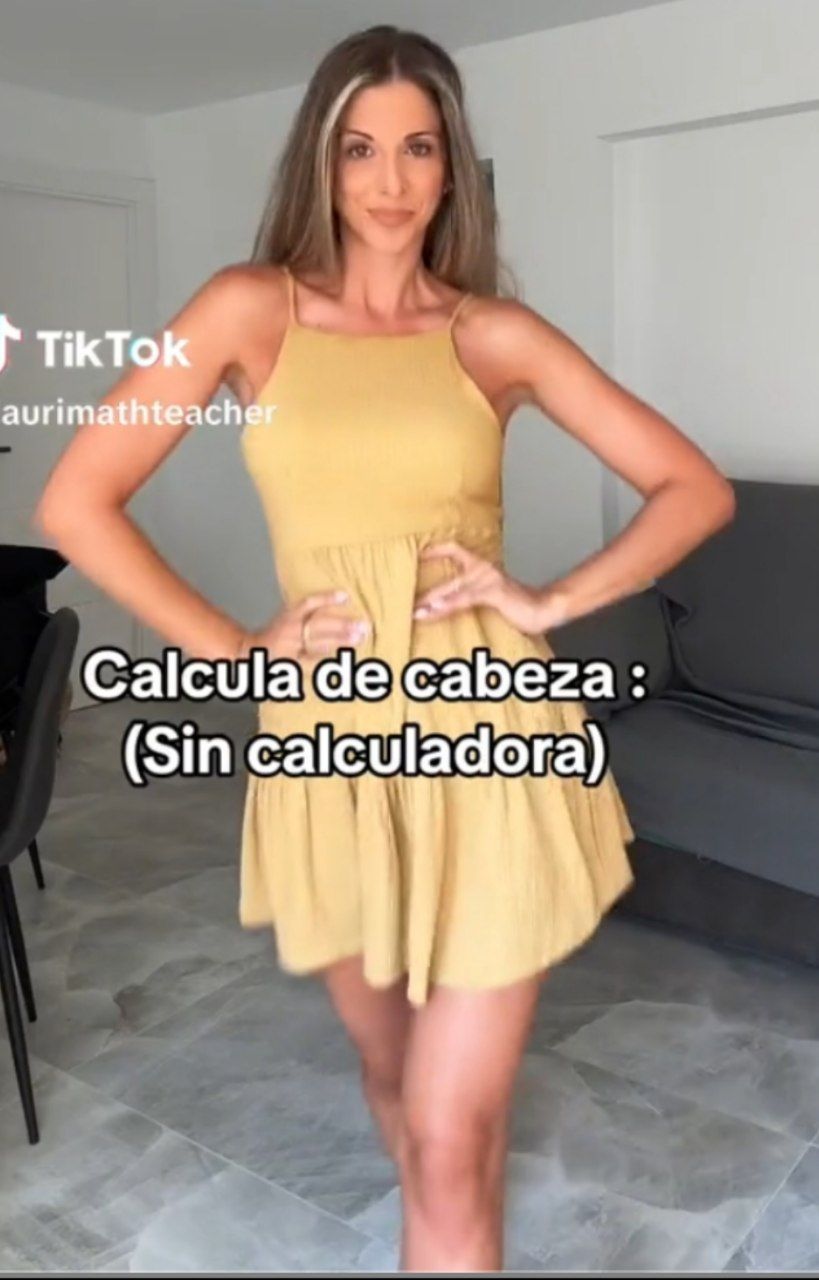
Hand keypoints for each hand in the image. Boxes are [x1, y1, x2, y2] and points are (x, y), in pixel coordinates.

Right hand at [239, 590, 370, 665]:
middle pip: (318, 626)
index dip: (326, 599)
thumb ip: (305, 612)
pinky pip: (311, 664)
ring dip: (340, 642)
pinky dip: (326, 663)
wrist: (248, 651)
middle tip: (363, 625)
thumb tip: (338, 601)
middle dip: (342, 626)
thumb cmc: (274, 634)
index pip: (308, 604)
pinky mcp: (291, 665)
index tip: (346, 596)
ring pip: (318, 645)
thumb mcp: (286, 616)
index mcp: (288, 616)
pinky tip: (342, 662)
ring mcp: (290, 649)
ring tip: (358, 640)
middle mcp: (290, 630)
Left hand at [412, 540, 569, 634]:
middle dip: (424, 592)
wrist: (544, 608)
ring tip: (415, 612)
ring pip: (452, 589)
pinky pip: (466, 598)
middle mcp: (482, 570)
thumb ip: (469, 597)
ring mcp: (487, 580)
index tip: (415, 554)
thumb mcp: (489, 599)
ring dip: (432, 602)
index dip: (435, 549)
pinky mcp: (494, 592)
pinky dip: (449, 604)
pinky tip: (435, 610)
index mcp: (481, 568)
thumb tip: (444, 606)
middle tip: (404, 601)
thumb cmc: (516, 605)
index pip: (454, 549)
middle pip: (446, 578)